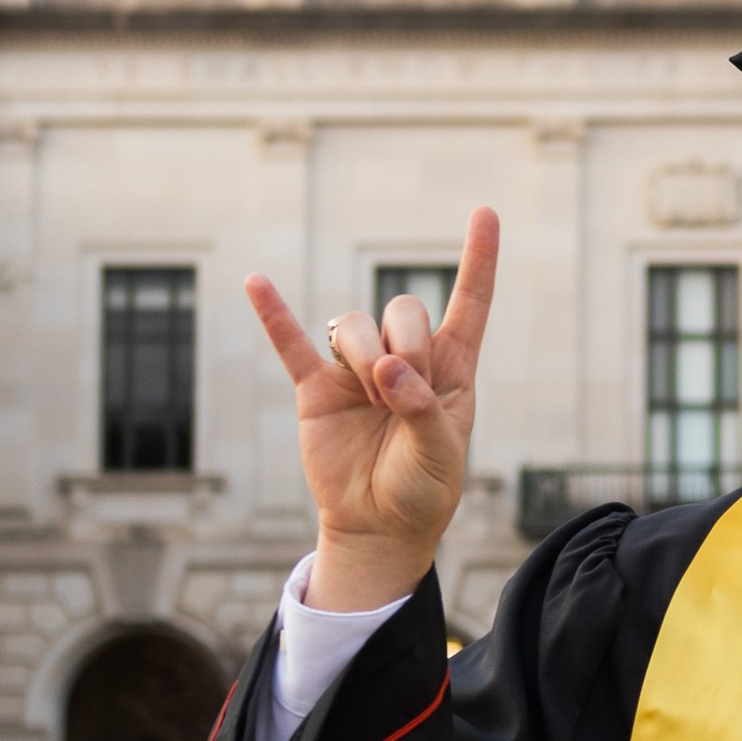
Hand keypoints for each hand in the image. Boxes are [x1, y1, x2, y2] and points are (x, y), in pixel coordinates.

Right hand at [246, 208, 499, 612]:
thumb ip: (420, 407)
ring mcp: (356, 370)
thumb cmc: (422, 489)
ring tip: (372, 402)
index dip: (478, 259)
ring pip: (354, 324)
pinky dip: (273, 314)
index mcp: (450, 368)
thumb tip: (384, 368)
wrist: (378, 527)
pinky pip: (291, 343)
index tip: (485, 212)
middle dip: (405, 346)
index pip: (469, 302)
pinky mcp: (315, 389)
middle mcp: (404, 358)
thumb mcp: (440, 453)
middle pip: (402, 309)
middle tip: (401, 394)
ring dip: (362, 356)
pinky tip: (255, 282)